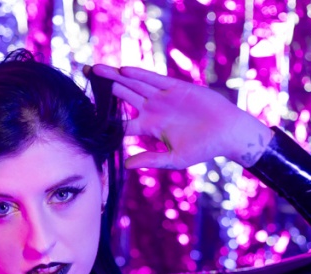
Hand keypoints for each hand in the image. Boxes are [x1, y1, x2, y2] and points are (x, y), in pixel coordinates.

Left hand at [89, 64, 271, 168]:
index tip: (87, 116)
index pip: (122, 124)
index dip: (106, 119)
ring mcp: (164, 98)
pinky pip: (154, 79)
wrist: (227, 133)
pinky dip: (139, 74)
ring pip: (135, 85)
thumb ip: (150, 159)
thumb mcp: (173, 159)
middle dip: (105, 89)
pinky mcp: (176, 88)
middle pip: (123, 97)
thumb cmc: (203, 149)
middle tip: (84, 79)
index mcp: (150, 129)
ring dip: (116, 77)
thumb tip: (126, 166)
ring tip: (96, 70)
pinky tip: (123, 70)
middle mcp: (153, 111)